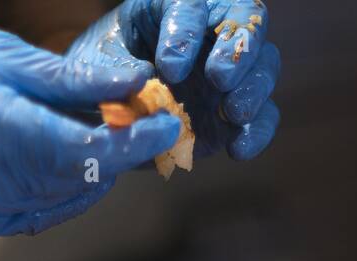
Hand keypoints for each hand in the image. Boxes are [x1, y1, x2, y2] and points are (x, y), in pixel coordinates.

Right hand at [0, 15, 181, 238]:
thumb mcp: (9, 57)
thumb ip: (76, 82)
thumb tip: (137, 82)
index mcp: (2, 134)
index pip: (91, 152)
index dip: (137, 143)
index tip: (168, 126)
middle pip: (82, 181)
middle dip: (117, 153)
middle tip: (138, 120)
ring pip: (62, 202)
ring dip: (89, 173)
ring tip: (98, 135)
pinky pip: (33, 215)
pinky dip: (57, 191)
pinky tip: (59, 160)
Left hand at [66, 0, 279, 161]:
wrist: (99, 118)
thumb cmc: (96, 78)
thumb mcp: (92, 67)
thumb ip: (114, 71)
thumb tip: (145, 80)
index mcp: (173, 7)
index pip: (192, 4)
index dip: (186, 32)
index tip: (169, 68)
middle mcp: (209, 34)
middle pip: (246, 21)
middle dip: (237, 50)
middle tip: (218, 78)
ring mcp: (228, 74)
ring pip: (265, 65)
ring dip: (254, 88)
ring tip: (233, 112)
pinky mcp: (234, 114)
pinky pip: (263, 117)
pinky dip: (257, 132)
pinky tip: (238, 149)